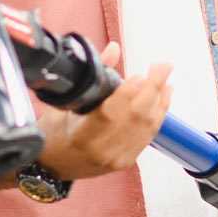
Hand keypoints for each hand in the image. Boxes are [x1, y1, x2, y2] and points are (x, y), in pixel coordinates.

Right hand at [40, 42, 172, 179]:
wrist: (51, 168)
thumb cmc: (53, 132)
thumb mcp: (66, 103)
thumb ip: (94, 75)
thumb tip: (114, 48)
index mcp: (82, 135)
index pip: (112, 111)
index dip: (130, 91)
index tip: (140, 73)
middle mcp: (102, 149)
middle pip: (137, 116)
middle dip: (154, 88)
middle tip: (163, 66)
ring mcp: (116, 158)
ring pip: (147, 126)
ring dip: (161, 100)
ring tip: (166, 80)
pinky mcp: (126, 162)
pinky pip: (148, 136)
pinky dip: (158, 115)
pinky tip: (163, 100)